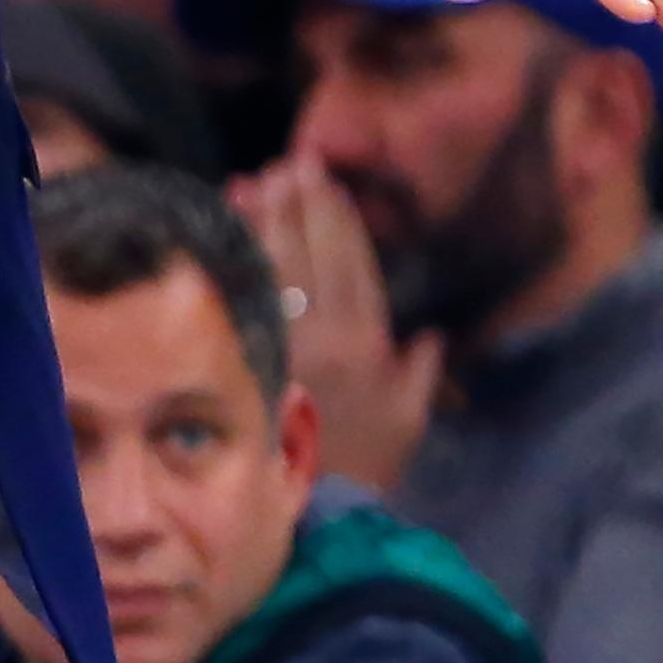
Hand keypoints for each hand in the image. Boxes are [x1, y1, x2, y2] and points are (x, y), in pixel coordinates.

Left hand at [233, 154, 441, 491]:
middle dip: (301, 203)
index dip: (339, 219)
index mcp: (366, 341)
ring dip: (266, 218)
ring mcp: (283, 338)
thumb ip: (420, 371)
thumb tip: (432, 334)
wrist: (319, 501)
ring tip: (256, 178)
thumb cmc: (369, 459)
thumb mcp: (409, 418)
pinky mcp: (253, 349)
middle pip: (311, 253)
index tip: (328, 181)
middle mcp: (324, 332)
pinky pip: (244, 289)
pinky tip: (230, 225)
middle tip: (292, 161)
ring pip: (274, 264)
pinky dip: (238, 253)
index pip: (353, 264)